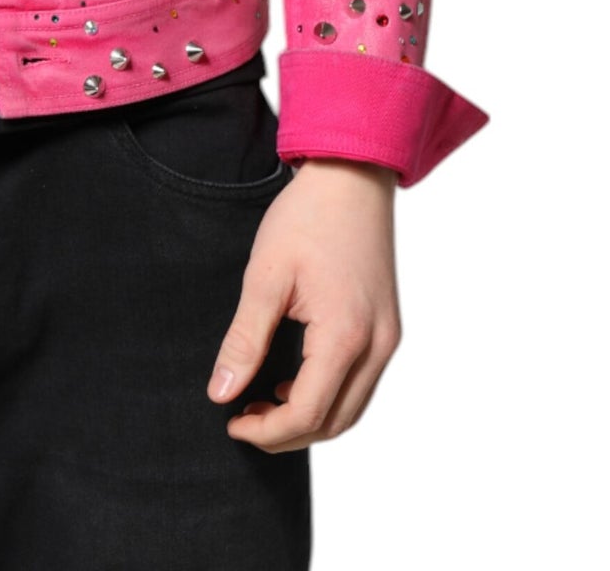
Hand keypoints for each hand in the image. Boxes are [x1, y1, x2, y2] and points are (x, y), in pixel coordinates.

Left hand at [207, 156, 401, 450]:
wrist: (351, 177)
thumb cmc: (306, 219)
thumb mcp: (264, 276)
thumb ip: (245, 339)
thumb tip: (221, 393)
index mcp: (346, 336)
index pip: (307, 413)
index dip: (267, 430)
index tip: (230, 422)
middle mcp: (377, 346)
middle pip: (335, 423)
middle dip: (286, 433)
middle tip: (242, 418)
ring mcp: (387, 338)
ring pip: (351, 409)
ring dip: (309, 418)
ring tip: (262, 404)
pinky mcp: (387, 328)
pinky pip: (360, 384)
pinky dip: (328, 396)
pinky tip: (292, 380)